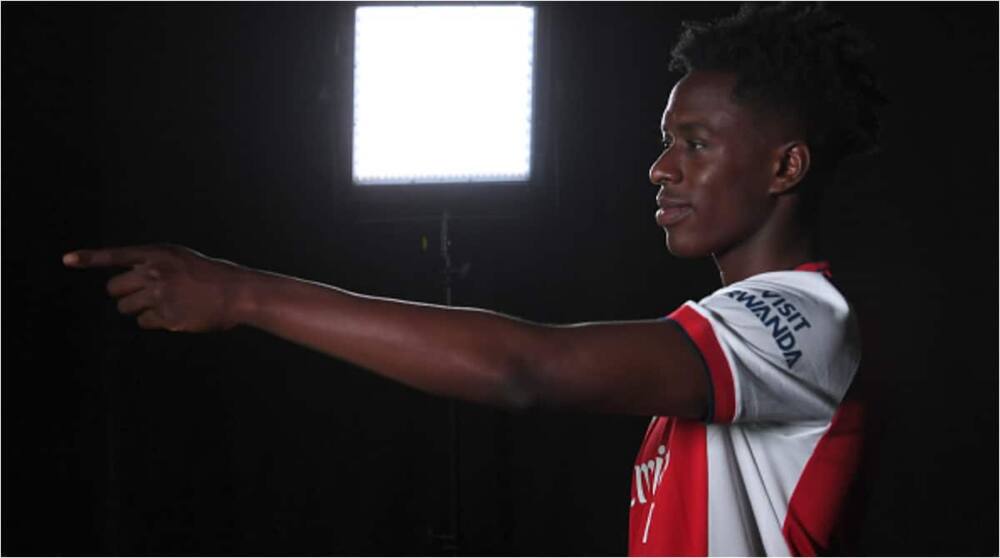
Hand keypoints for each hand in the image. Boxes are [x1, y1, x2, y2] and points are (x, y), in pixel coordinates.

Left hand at [63, 244, 249, 331]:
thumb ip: (153, 265)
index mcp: (158, 254)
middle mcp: (155, 273)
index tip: (67, 259)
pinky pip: (144, 322)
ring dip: (137, 309)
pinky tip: (174, 315)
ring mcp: (160, 296)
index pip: (116, 256)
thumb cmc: (211, 275)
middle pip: (114, 288)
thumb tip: (126, 283)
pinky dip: (155, 321)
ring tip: (163, 304)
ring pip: (125, 308)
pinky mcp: (167, 317)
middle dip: (123, 294)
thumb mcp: (180, 259)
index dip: (89, 257)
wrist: (237, 292)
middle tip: (143, 295)